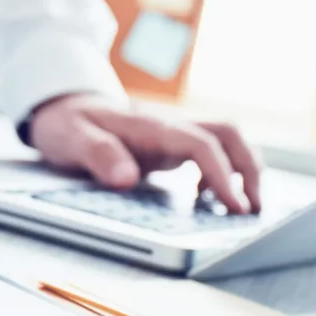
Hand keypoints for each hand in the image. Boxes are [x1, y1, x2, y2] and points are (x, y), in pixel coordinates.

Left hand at [29, 93, 262, 212]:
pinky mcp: (170, 145)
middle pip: (228, 135)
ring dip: (242, 170)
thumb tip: (126, 178)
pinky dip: (219, 175)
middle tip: (255, 209)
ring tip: (244, 209)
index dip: (223, 175)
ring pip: (224, 142)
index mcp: (151, 128)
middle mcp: (169, 128)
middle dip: (250, 169)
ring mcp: (172, 136)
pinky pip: (209, 153)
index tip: (235, 206)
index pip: (201, 146)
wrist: (61, 106)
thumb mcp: (71, 139)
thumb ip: (98, 155)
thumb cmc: (67, 124)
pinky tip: (205, 201)